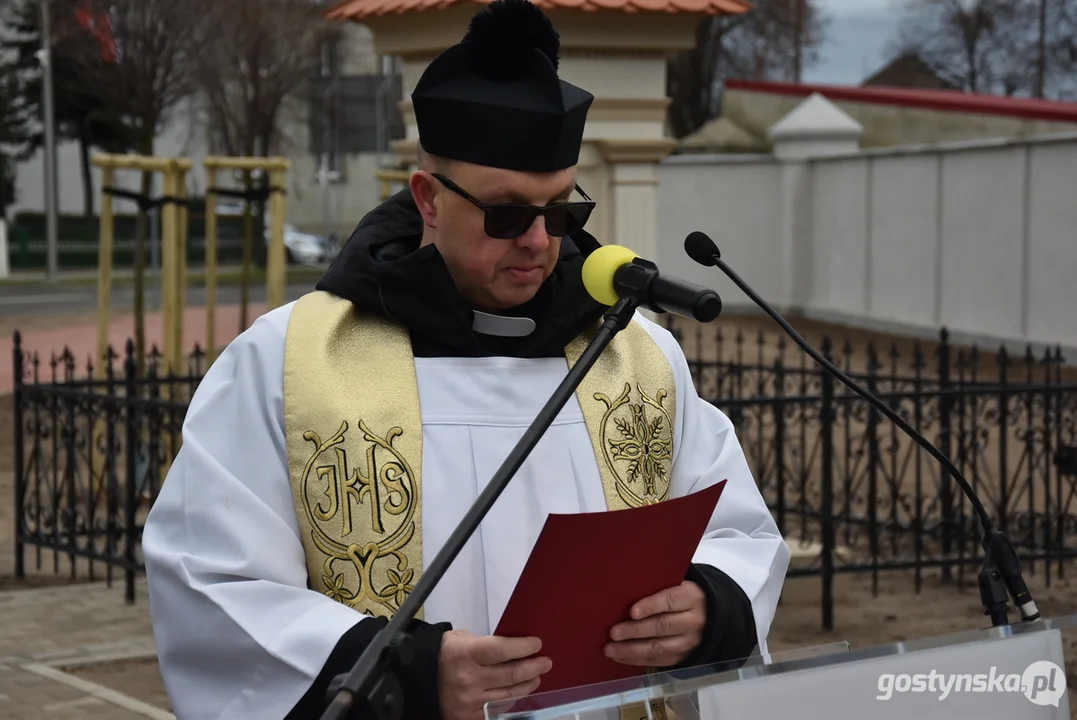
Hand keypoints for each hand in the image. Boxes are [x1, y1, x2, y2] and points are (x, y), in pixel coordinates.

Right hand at [437, 629, 551, 719]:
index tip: (537, 644)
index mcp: (466, 654)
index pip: (502, 650)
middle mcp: (469, 679)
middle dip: (534, 666)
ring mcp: (471, 701)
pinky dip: (513, 699)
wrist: (420, 680)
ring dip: (528, 684)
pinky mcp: (471, 717)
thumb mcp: (461, 639)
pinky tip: (519, 691)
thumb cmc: (445, 653)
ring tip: (536, 676)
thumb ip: (486, 643)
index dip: (524, 647)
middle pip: (511, 674)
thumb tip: (515, 646)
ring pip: (510, 694)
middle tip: (545, 662)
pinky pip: (500, 708)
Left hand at [604, 581, 706, 667]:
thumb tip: (624, 592)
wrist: (708, 614)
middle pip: (662, 626)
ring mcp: (689, 642)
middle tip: (614, 633)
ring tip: (611, 649)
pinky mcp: (683, 657)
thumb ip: (656, 587)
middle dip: (635, 631)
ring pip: (659, 648)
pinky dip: (638, 660)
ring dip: (632, 650)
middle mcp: (693, 621)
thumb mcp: (676, 584)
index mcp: (691, 597)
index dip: (650, 606)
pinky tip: (621, 657)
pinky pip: (659, 661)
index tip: (632, 611)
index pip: (670, 600)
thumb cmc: (681, 595)